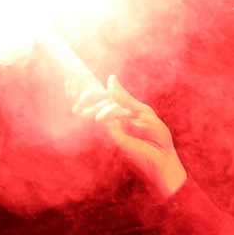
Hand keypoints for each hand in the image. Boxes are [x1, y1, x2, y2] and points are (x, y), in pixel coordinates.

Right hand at [70, 74, 187, 197]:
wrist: (164, 156)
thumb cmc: (156, 136)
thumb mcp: (142, 111)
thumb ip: (124, 97)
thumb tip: (110, 78)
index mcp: (114, 114)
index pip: (92, 102)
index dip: (78, 93)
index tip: (69, 82)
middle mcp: (108, 122)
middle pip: (85, 107)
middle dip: (87, 96)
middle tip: (100, 92)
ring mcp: (108, 131)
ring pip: (91, 113)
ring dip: (101, 104)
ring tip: (115, 104)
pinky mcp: (112, 138)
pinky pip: (103, 121)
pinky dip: (111, 112)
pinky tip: (122, 112)